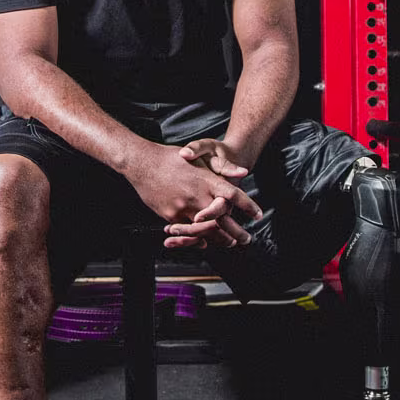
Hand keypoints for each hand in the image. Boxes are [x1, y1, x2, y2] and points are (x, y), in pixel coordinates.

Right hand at [122, 144, 261, 246]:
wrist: (141, 163)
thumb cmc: (170, 158)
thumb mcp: (199, 157)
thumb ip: (222, 168)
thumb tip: (243, 174)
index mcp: (205, 179)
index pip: (233, 195)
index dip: (248, 206)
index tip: (258, 215)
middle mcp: (196, 195)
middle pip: (223, 220)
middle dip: (237, 232)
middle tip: (246, 239)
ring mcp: (182, 208)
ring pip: (206, 231)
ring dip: (220, 239)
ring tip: (229, 243)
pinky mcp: (169, 216)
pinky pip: (187, 232)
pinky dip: (199, 239)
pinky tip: (205, 241)